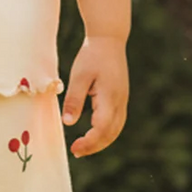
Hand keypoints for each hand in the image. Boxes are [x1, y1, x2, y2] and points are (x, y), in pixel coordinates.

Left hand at [60, 37, 127, 157]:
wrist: (109, 39)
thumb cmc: (91, 55)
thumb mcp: (79, 76)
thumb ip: (74, 100)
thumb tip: (68, 122)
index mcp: (110, 97)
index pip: (101, 129)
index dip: (89, 142)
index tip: (74, 148)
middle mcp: (120, 102)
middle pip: (111, 133)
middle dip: (95, 146)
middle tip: (76, 151)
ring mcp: (123, 100)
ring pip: (116, 129)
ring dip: (101, 141)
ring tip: (83, 146)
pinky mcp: (121, 97)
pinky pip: (116, 121)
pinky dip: (106, 132)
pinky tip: (93, 132)